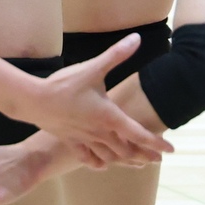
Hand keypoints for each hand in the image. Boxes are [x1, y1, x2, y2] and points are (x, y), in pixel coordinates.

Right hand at [15, 36, 171, 168]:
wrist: (34, 100)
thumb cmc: (64, 85)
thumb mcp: (93, 67)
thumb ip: (116, 54)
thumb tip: (136, 38)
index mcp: (109, 117)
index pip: (139, 134)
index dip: (156, 143)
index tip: (170, 151)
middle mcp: (100, 133)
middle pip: (127, 150)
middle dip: (144, 155)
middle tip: (157, 160)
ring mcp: (85, 139)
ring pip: (109, 156)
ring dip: (125, 161)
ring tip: (137, 165)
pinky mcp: (70, 140)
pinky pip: (87, 158)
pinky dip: (98, 163)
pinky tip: (103, 165)